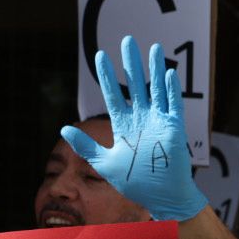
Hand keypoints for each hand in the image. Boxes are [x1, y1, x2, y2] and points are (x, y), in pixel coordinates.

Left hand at [62, 35, 206, 220]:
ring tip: (153, 47)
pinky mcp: (174, 129)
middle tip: (126, 40)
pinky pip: (173, 105)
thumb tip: (64, 129)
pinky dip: (170, 90)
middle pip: (135, 84)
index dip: (107, 76)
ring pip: (155, 89)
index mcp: (125, 126)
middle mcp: (141, 120)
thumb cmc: (135, 183)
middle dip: (130, 63)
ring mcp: (158, 123)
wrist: (161, 197)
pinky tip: (167, 74)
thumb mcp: (104, 163)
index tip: (100, 57)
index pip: (113, 95)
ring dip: (154, 69)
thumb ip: (86, 146)